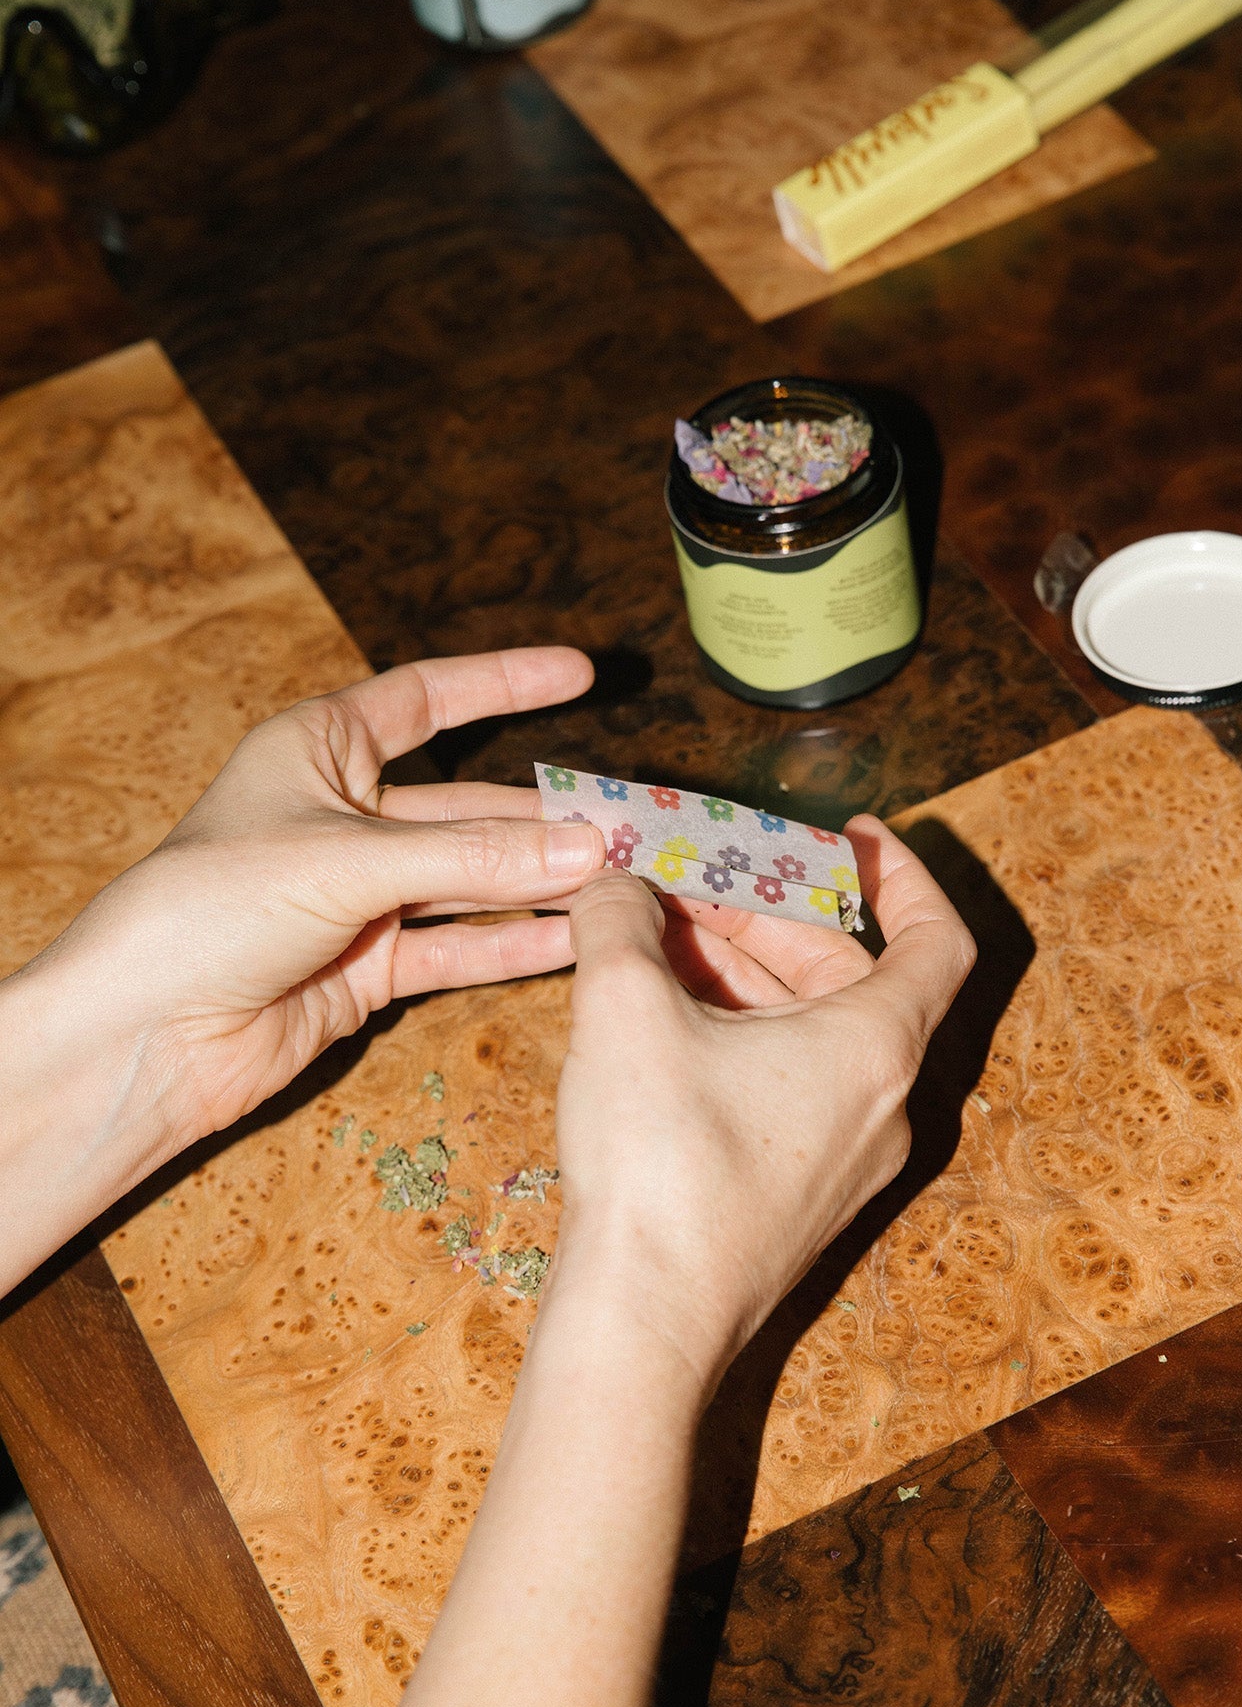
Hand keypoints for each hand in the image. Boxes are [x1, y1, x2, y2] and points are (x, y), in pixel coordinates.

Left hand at [8, 648, 604, 1165]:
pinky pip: (458, 946)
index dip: (503, 683)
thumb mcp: (346, 862)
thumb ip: (470, 858)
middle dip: (545, 816)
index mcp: (318, 749)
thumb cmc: (212, 909)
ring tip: (622, 882)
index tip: (580, 673)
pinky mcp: (370, 966)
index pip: (426, 698)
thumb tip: (586, 846)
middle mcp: (345, 815)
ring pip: (471, 880)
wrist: (146, 1033)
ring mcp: (361, 895)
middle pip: (468, 804)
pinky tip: (573, 940)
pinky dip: (513, 944)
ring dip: (540, 884)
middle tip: (630, 822)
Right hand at [550, 819, 974, 1394]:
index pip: (936, 939)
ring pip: (813, 1032)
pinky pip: (788, 1084)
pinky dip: (739, 1032)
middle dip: (778, 916)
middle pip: (855, 978)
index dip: (903, 876)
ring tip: (658, 934)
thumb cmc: (659, 1166)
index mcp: (877, 1047)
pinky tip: (657, 1016)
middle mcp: (882, 1103)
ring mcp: (844, 1158)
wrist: (645, 1323)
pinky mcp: (797, 1194)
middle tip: (702, 877)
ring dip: (745, 972)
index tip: (853, 837)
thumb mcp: (626, 1009)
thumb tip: (613, 882)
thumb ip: (620, 921)